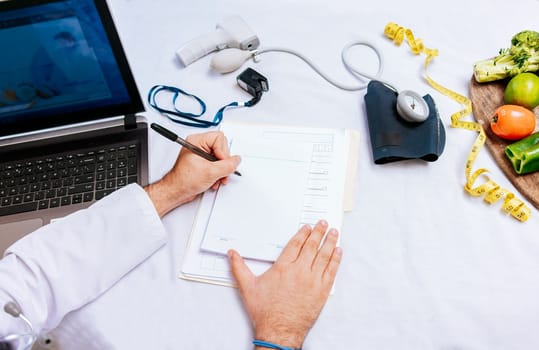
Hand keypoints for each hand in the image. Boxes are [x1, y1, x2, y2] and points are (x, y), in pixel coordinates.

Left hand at [145, 131, 240, 216]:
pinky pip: (217, 164)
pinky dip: (218, 173)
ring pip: (221, 158)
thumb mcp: (210, 172)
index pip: (219, 138)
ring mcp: (201, 154)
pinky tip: (214, 180)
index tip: (220, 162)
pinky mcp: (203, 163)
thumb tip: (236, 160)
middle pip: (222, 148)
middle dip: (223, 163)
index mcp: (197, 141)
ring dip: (222, 170)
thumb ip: (227, 165)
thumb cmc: (184, 180)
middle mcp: (199, 145)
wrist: (177, 192)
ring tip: (217, 178)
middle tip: (221, 171)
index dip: (223, 151)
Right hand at [228, 220, 342, 348]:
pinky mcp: (321, 291)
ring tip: (333, 233)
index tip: (308, 227)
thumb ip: (239, 268)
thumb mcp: (248, 287)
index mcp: (283, 267)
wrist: (279, 331)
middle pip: (311, 246)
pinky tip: (338, 252)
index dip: (303, 233)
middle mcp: (299, 271)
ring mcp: (312, 281)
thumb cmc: (266, 312)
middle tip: (323, 224)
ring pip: (324, 256)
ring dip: (330, 242)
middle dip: (318, 232)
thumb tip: (232, 255)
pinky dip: (336, 260)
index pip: (296, 244)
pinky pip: (331, 271)